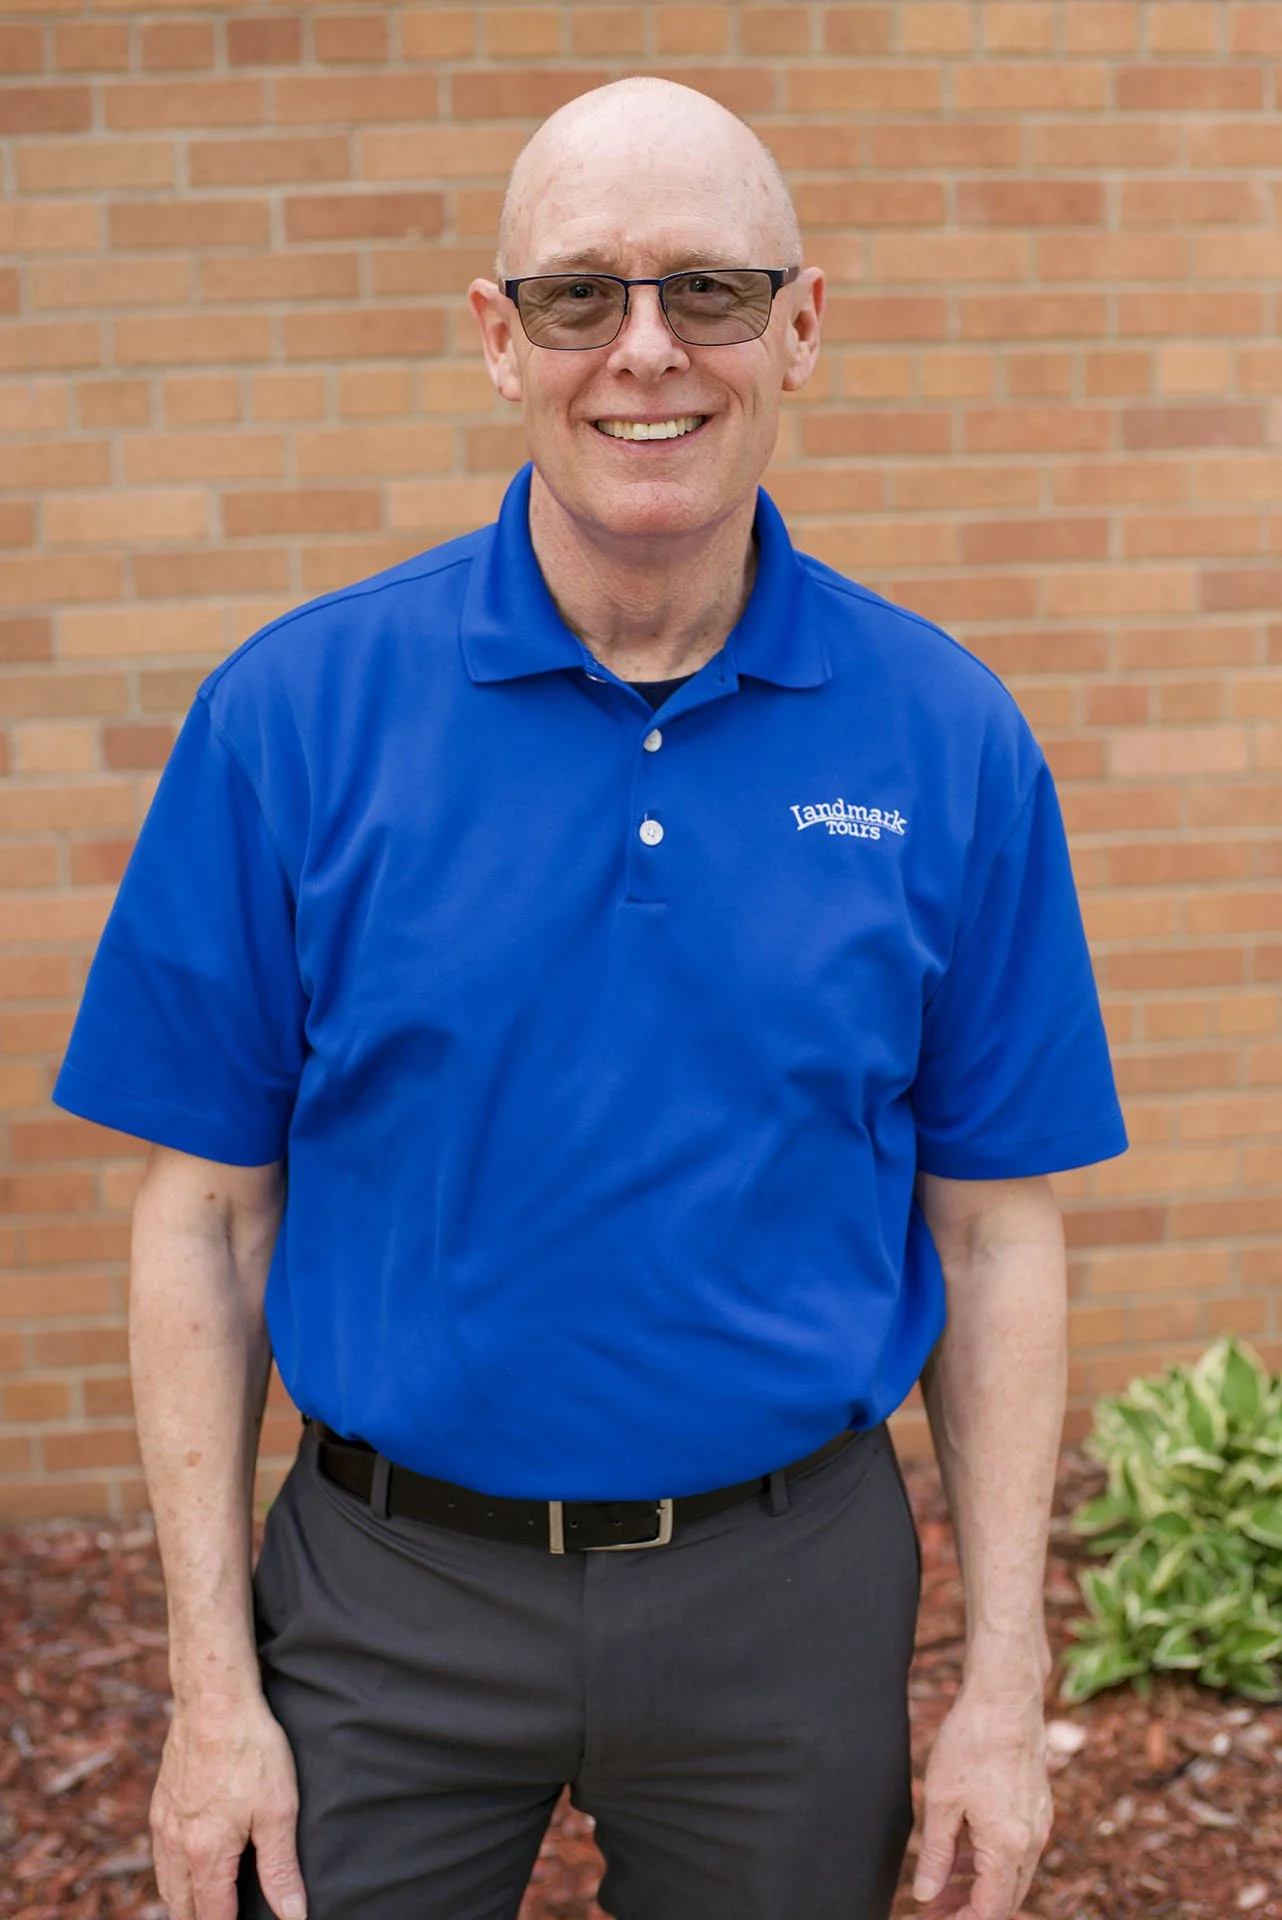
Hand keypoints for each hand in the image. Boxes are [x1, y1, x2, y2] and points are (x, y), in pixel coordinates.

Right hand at [150, 1691, 307, 1919]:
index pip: (212, 1918)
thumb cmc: (250, 1749)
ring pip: (166, 1883)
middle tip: (225, 1917)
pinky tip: (189, 1864)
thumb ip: (281, 1869)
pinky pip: (160, 1855)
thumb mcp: (278, 1810)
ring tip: (207, 1906)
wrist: (213, 1699)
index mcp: (205, 1855)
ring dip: (184, 1901)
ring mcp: (163, 1824)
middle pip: (181, 1908)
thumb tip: (292, 1915)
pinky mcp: (160, 1803)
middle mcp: (176, 1846)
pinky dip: (173, 1872)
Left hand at [911, 1683, 1052, 1919]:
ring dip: (977, 1886)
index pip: (990, 1911)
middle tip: (932, 1908)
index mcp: (1008, 1847)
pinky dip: (989, 1860)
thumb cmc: (971, 1743)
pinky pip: (1015, 1850)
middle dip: (967, 1909)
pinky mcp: (1037, 1808)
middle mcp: (1031, 1842)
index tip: (932, 1919)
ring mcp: (1038, 1825)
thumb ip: (935, 1854)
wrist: (1005, 1698)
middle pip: (1003, 1899)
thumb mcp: (941, 1802)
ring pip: (1010, 1875)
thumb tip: (925, 1893)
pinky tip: (962, 1852)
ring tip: (940, 1885)